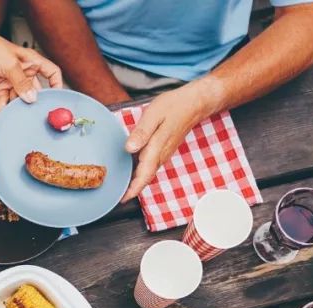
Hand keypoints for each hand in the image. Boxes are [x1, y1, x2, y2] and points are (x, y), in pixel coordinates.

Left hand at [0, 34, 61, 111]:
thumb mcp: (11, 65)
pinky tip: (1, 110)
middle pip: (35, 90)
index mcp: (32, 62)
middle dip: (32, 100)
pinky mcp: (2, 87)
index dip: (56, 84)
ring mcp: (13, 81)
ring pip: (20, 98)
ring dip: (16, 105)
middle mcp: (25, 72)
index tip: (55, 97)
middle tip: (32, 110)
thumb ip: (22, 82)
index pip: (51, 72)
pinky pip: (6, 100)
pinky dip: (3, 106)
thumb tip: (31, 98)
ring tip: (13, 111)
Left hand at [121, 79, 221, 201]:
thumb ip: (141, 132)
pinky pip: (151, 165)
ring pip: (148, 172)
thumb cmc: (174, 106)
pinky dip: (141, 172)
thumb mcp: (154, 114)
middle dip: (132, 190)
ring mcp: (164, 153)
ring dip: (136, 182)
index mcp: (156, 148)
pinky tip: (132, 170)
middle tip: (117, 197)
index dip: (133, 190)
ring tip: (122, 187)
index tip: (122, 199)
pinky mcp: (164, 149)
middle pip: (145, 178)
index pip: (143, 175)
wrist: (195, 103)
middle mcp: (161, 155)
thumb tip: (129, 148)